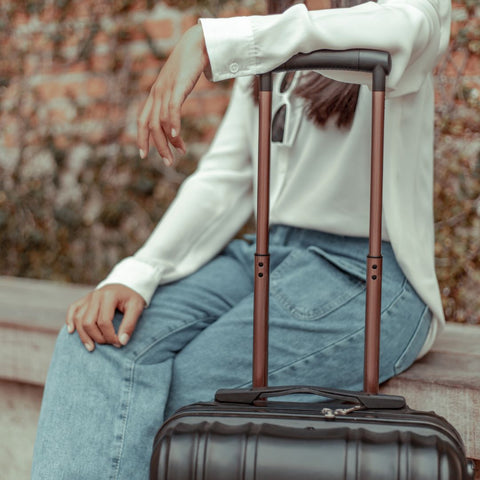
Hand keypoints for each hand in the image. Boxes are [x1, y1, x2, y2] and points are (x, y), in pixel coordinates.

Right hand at [66, 284, 145, 351]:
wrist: (125, 287)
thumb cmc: (131, 299)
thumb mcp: (137, 308)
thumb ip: (130, 324)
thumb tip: (121, 342)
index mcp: (109, 295)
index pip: (104, 321)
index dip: (110, 336)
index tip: (119, 343)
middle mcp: (96, 295)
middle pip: (89, 322)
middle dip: (97, 337)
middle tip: (108, 344)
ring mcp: (88, 297)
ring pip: (78, 319)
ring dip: (83, 335)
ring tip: (91, 347)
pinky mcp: (83, 300)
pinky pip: (72, 310)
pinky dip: (70, 321)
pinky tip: (72, 331)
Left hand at [137, 24, 210, 164]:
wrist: (198, 43)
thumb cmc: (190, 65)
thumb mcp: (179, 86)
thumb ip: (175, 100)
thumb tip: (176, 115)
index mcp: (155, 94)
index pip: (142, 120)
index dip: (141, 139)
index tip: (144, 155)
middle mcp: (156, 93)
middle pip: (151, 126)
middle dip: (158, 147)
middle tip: (168, 163)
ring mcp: (165, 89)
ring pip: (161, 122)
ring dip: (169, 142)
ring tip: (179, 154)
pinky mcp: (177, 86)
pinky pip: (172, 109)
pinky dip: (173, 125)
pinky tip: (177, 137)